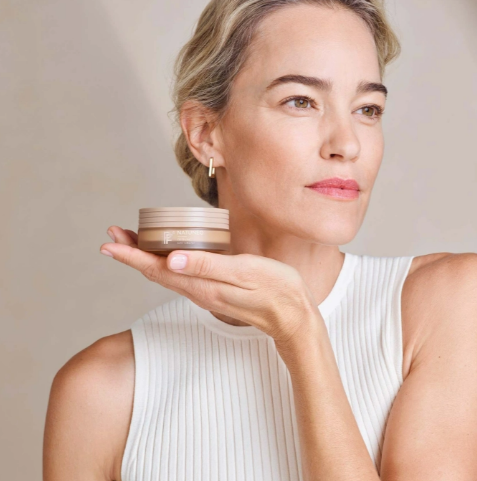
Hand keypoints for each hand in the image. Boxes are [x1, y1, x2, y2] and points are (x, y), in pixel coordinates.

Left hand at [100, 226, 319, 345]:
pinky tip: (167, 254)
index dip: (131, 256)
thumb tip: (171, 260)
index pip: (157, 269)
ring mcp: (206, 292)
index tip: (110, 243)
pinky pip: (181, 275)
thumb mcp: (244, 272)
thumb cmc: (275, 289)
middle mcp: (198, 290)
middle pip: (156, 271)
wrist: (292, 316)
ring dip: (146, 257)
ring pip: (166, 274)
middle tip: (114, 234)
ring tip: (131, 241)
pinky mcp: (215, 290)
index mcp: (202, 285)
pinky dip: (165, 262)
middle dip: (132, 253)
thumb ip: (208, 266)